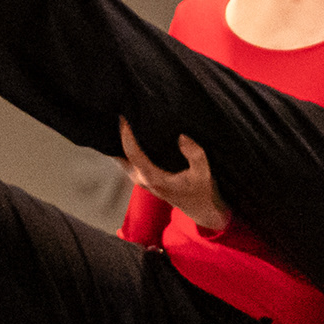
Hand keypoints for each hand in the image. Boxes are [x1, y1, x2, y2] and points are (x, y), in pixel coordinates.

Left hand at [117, 120, 228, 234]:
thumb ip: (195, 154)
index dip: (126, 134)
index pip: (132, 152)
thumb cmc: (203, 191)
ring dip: (122, 141)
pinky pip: (128, 160)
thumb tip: (181, 136)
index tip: (124, 116)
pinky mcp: (143, 178)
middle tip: (122, 112)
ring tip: (126, 119)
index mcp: (152, 177)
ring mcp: (140, 180)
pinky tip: (133, 132)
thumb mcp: (204, 173)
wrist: (202, 211)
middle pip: (121, 154)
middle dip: (119, 135)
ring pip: (122, 157)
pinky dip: (127, 147)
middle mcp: (141, 179)